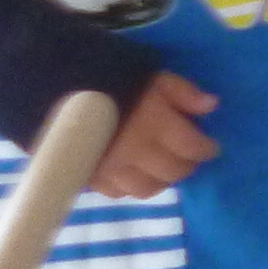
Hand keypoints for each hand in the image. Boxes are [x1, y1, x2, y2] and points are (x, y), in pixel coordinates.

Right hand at [92, 74, 217, 200]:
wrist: (55, 88)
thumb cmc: (111, 79)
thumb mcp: (153, 77)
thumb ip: (184, 92)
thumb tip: (212, 106)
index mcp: (153, 125)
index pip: (192, 148)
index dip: (206, 149)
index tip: (210, 146)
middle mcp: (134, 153)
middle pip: (173, 172)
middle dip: (187, 165)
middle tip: (187, 156)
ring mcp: (109, 169)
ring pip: (146, 189)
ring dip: (160, 180)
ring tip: (163, 167)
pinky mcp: (88, 176)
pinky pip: (117, 192)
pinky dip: (130, 186)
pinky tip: (134, 173)